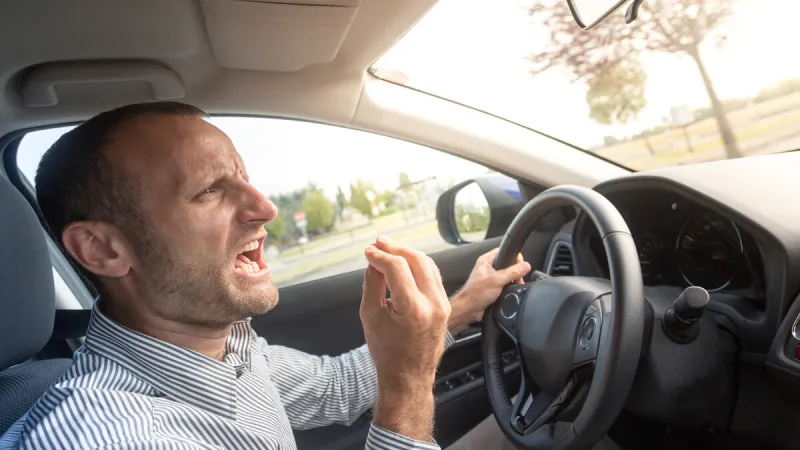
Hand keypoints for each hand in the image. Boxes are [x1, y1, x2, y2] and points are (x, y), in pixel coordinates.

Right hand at [360, 237, 450, 441]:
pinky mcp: (445, 305)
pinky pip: (433, 276)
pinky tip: (404, 263)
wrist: (408, 376)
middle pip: (417, 260)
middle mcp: (433, 304)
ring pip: (428, 264)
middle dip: (396, 248)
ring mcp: (443, 304)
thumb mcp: (370, 316)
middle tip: (378, 243)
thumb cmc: (387, 351)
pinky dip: (418, 265)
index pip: (397, 267)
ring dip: (408, 254)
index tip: (368, 252)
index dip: (380, 255)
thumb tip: (374, 260)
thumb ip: (372, 283)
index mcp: (413, 309)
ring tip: (389, 249)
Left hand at [448, 248, 530, 332]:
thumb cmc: (475, 294)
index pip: (504, 251)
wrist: (469, 310)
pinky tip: (510, 291)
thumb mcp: (497, 281)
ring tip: (515, 285)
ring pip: (508, 275)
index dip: (515, 257)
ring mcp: (491, 277)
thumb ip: (512, 272)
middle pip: (508, 263)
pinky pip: (506, 284)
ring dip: (513, 280)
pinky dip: (510, 287)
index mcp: (486, 261)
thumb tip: (525, 266)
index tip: (521, 265)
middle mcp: (488, 267)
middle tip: (519, 278)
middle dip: (516, 271)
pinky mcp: (494, 287)